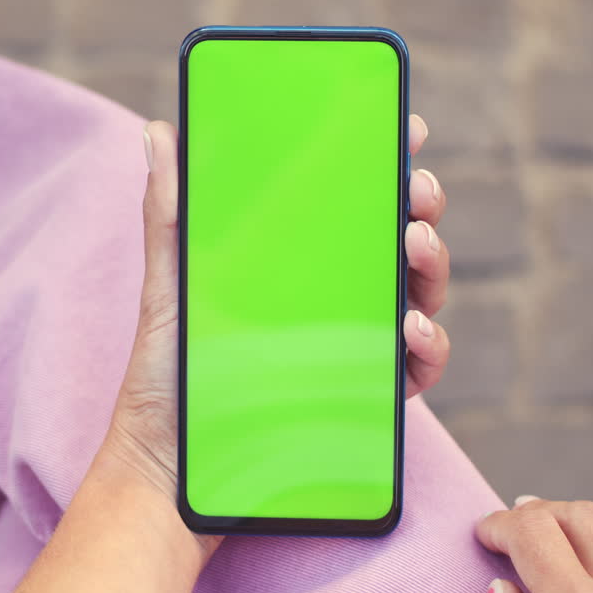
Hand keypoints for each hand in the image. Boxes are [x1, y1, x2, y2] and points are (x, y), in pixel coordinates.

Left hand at [101, 115, 452, 534]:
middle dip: (419, 204)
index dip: (385, 160)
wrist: (169, 465)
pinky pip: (417, 367)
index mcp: (292, 258)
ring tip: (414, 247)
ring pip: (418, 292)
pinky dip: (429, 345)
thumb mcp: (169, 286)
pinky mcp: (365, 397)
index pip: (348, 199)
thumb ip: (170, 211)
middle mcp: (331, 295)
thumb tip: (160, 129)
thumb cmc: (166, 372)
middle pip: (395, 237)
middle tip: (416, 191)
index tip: (405, 127)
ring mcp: (353, 345)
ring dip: (433, 263)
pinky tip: (411, 330)